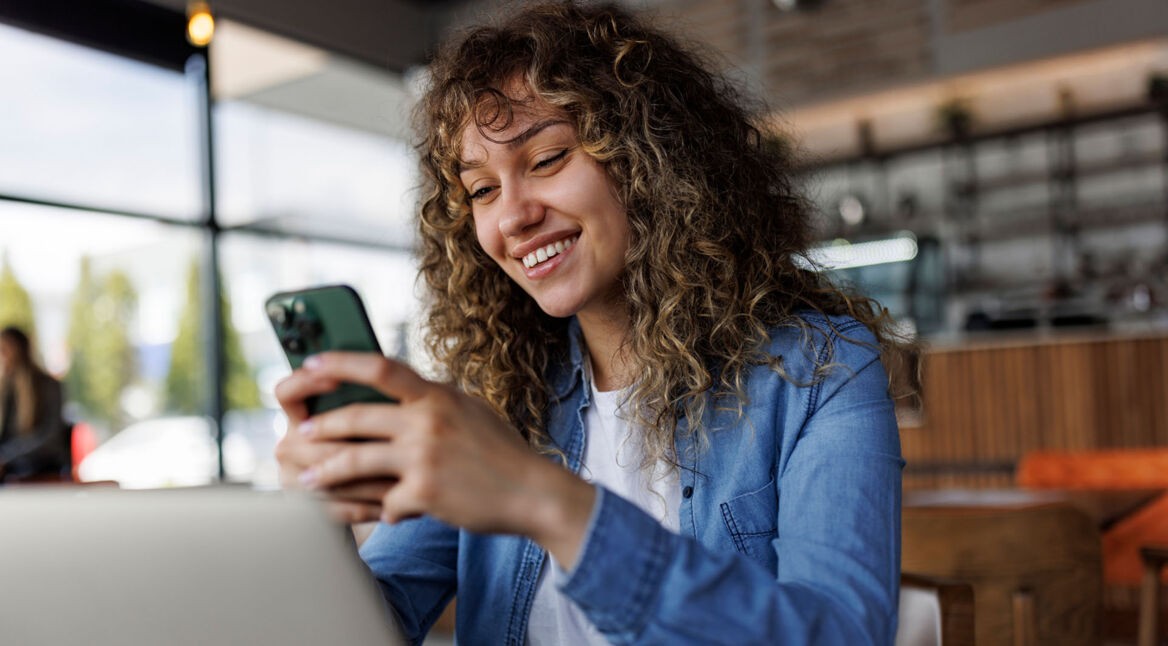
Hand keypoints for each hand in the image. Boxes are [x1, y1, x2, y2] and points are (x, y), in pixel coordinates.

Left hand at [290, 352, 596, 566]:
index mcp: (437, 396)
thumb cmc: (501, 452)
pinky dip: (382, 510)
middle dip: (321, 426)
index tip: (311, 363)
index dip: (340, 364)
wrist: (533, 492)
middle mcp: (428, 421)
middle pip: (357, 417)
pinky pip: (385, 502)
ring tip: (305, 479)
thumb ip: (432, 400)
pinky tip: (382, 514)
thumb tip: (397, 388)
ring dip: (324, 471)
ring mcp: (425, 457)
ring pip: (356, 460)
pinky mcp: (425, 493)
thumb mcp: (468, 410)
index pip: (380, 368)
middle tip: (300, 434)